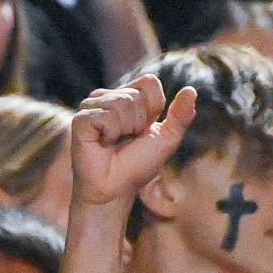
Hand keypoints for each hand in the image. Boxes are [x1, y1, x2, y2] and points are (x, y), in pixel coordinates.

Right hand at [71, 75, 198, 208]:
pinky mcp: (81, 119)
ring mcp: (92, 106)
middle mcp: (109, 96)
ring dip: (125, 130)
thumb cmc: (138, 165)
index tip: (143, 130)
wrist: (115, 189)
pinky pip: (106, 117)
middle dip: (139, 123)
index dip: (154, 109)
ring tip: (114, 143)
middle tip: (126, 140)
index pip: (150, 82)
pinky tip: (102, 144)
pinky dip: (110, 135)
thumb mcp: (166, 140)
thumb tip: (192, 90)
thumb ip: (180, 116)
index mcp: (129, 96)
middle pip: (136, 94)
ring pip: (121, 104)